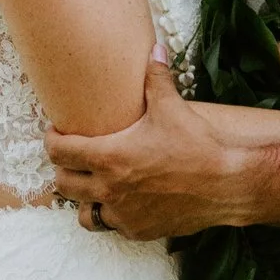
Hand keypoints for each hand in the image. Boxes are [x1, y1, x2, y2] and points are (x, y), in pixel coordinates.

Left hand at [47, 59, 236, 240]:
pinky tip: (125, 201)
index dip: (52, 140)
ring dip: (85, 199)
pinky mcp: (140, 230)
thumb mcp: (173, 108)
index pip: (58, 152)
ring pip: (84, 213)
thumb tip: (155, 48)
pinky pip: (113, 226)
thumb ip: (156, 78)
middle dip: (64, 169)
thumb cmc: (198, 146)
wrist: (228, 184)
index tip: (57, 133)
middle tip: (74, 158)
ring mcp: (124, 214)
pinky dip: (114, 215)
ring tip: (95, 185)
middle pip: (63, 184)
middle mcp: (110, 189)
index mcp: (109, 157)